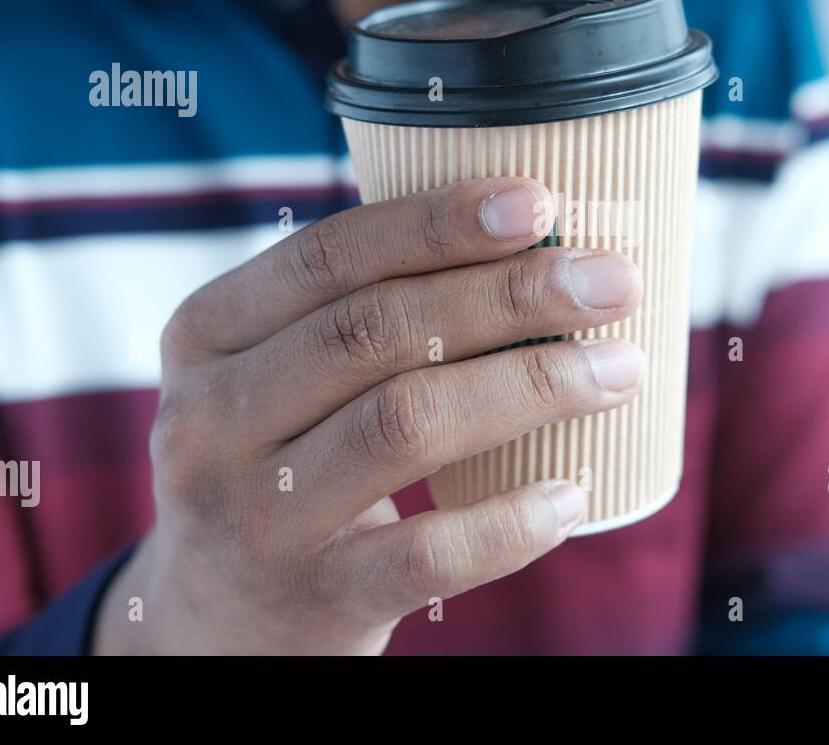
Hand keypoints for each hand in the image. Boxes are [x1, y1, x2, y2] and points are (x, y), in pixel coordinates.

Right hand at [93, 177, 642, 653]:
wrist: (215, 625)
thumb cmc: (282, 467)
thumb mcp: (275, 380)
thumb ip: (359, 322)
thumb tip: (537, 253)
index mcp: (207, 336)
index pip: (327, 257)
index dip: (437, 223)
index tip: (541, 202)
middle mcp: (212, 420)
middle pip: (375, 331)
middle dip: (510, 295)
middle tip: (611, 281)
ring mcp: (254, 516)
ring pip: (404, 424)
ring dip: (529, 386)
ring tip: (620, 368)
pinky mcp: (310, 598)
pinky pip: (426, 552)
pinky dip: (510, 521)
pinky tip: (573, 492)